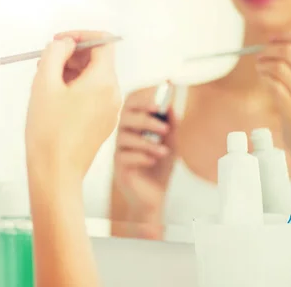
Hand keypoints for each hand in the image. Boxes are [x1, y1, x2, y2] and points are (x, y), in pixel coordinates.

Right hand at [26, 31, 121, 182]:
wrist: (56, 173)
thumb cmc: (49, 131)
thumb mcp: (44, 83)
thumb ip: (54, 53)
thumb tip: (64, 43)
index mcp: (104, 81)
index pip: (103, 42)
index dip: (80, 36)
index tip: (59, 40)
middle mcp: (113, 94)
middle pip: (98, 60)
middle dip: (72, 55)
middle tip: (46, 61)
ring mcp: (110, 111)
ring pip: (94, 79)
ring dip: (72, 73)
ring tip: (46, 82)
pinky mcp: (103, 124)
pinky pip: (94, 96)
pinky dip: (77, 90)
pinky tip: (56, 100)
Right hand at [113, 87, 177, 221]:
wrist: (154, 196)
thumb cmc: (159, 166)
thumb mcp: (171, 143)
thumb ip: (171, 125)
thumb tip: (170, 106)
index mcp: (135, 125)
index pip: (131, 103)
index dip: (143, 97)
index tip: (160, 95)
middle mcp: (124, 135)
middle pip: (125, 117)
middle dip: (144, 117)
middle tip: (163, 122)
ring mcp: (120, 150)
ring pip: (124, 137)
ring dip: (146, 142)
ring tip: (164, 150)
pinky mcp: (119, 167)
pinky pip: (124, 156)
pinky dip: (140, 156)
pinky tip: (153, 160)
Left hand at [257, 34, 290, 173]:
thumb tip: (275, 42)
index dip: (283, 36)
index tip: (270, 41)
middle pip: (288, 50)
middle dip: (268, 50)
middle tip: (260, 57)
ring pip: (278, 67)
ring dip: (262, 65)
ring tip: (260, 69)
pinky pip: (273, 85)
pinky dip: (264, 79)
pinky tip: (264, 81)